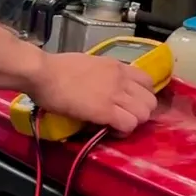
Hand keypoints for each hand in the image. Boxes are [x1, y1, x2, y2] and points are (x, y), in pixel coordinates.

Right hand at [26, 50, 157, 135]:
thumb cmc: (58, 68)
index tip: (130, 103)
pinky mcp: (106, 111)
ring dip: (133, 122)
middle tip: (125, 117)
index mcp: (117, 66)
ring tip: (118, 125)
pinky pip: (129, 125)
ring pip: (144, 114)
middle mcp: (121, 79)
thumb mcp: (90, 64)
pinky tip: (110, 130)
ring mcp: (115, 95)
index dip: (142, 96)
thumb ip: (104, 74)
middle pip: (150, 101)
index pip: (148, 82)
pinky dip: (122, 131)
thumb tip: (104, 86)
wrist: (44, 73)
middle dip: (141, 112)